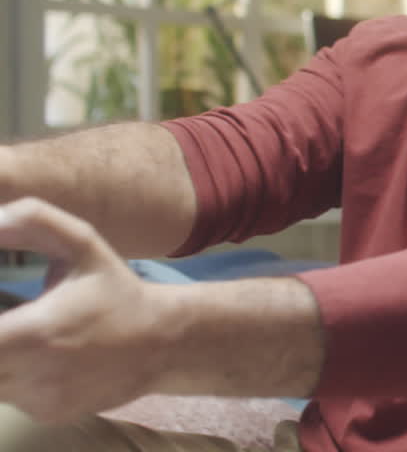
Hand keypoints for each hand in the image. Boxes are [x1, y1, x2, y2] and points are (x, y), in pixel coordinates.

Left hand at [0, 197, 171, 421]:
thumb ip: (34, 221)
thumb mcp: (84, 244)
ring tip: (26, 335)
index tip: (4, 310)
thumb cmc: (116, 291)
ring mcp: (40, 400)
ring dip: (0, 357)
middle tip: (13, 321)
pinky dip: (14, 377)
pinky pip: (11, 397)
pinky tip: (43, 358)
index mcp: (35, 332)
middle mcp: (34, 375)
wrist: (161, 343)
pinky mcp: (47, 414)